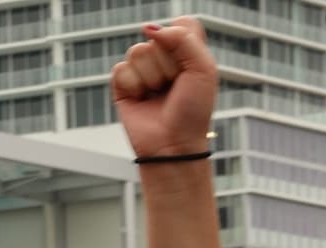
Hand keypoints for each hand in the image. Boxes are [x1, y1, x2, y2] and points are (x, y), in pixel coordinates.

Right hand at [111, 18, 216, 158]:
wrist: (174, 144)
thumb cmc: (193, 111)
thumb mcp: (203, 70)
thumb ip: (183, 38)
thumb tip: (148, 29)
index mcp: (187, 52)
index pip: (182, 24)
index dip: (185, 43)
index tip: (191, 68)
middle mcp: (163, 57)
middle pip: (158, 37)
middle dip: (169, 65)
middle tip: (175, 88)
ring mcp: (142, 68)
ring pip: (138, 51)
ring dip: (152, 77)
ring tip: (159, 95)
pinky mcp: (123, 83)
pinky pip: (122, 69)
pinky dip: (134, 86)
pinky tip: (142, 100)